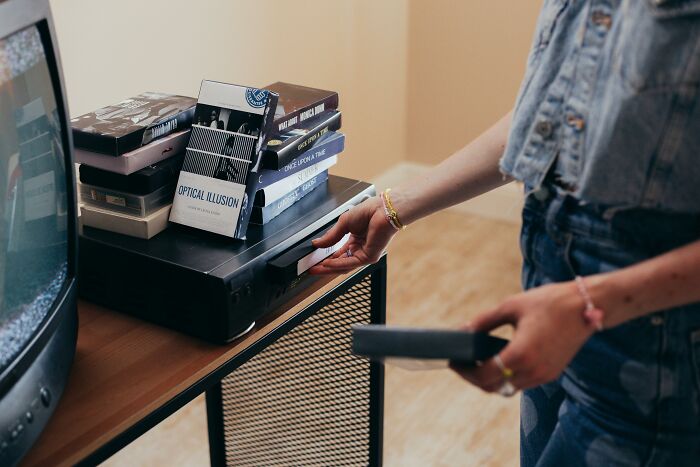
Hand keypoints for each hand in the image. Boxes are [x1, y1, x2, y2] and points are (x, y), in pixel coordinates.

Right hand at [309, 196, 396, 274]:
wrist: (382, 210)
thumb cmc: (369, 211)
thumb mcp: (343, 223)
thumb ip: (331, 236)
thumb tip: (317, 243)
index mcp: (355, 240)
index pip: (338, 254)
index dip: (325, 258)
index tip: (314, 260)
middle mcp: (360, 249)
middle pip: (339, 263)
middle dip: (325, 266)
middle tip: (311, 268)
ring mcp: (365, 254)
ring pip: (343, 266)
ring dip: (328, 268)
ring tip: (316, 269)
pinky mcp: (369, 257)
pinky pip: (349, 263)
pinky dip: (337, 264)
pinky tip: (327, 263)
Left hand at [450, 281, 595, 391]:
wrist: (587, 306)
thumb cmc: (549, 302)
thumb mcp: (511, 306)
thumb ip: (484, 321)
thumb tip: (463, 330)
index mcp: (521, 354)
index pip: (484, 375)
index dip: (465, 371)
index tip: (453, 361)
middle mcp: (533, 370)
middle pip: (494, 387)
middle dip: (475, 378)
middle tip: (462, 363)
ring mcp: (544, 375)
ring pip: (509, 388)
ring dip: (492, 379)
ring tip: (477, 361)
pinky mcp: (552, 373)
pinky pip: (523, 382)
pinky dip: (508, 376)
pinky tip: (499, 360)